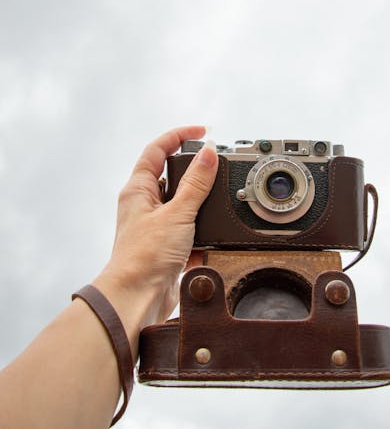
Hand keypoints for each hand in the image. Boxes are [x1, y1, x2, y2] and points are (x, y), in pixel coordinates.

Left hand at [96, 125, 218, 325]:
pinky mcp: (167, 245)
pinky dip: (201, 231)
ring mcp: (155, 225)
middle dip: (193, 169)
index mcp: (138, 189)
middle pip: (170, 173)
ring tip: (215, 201)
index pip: (157, 149)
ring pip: (182, 203)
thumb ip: (196, 184)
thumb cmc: (144, 257)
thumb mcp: (177, 213)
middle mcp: (144, 204)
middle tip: (214, 164)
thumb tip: (208, 154)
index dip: (178, 135)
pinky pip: (189, 229)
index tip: (202, 131)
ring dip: (199, 202)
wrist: (137, 298)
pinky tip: (208, 237)